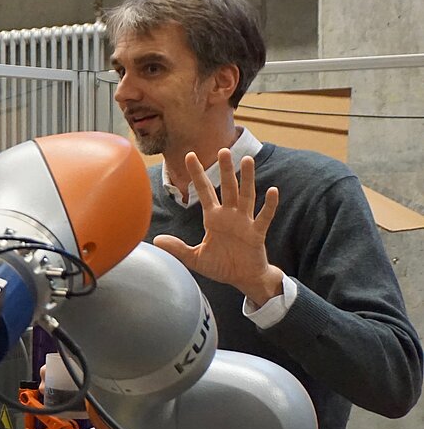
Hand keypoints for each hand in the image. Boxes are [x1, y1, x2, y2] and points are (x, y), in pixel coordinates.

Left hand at [155, 149, 284, 303]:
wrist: (242, 279)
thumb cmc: (221, 266)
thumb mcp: (194, 258)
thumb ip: (177, 248)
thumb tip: (156, 240)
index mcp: (213, 218)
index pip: (204, 191)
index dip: (197, 174)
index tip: (190, 156)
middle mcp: (230, 216)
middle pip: (228, 188)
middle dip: (225, 170)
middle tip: (223, 149)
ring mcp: (245, 223)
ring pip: (247, 196)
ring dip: (247, 179)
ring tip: (247, 160)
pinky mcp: (257, 234)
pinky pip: (264, 217)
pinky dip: (269, 205)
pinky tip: (272, 190)